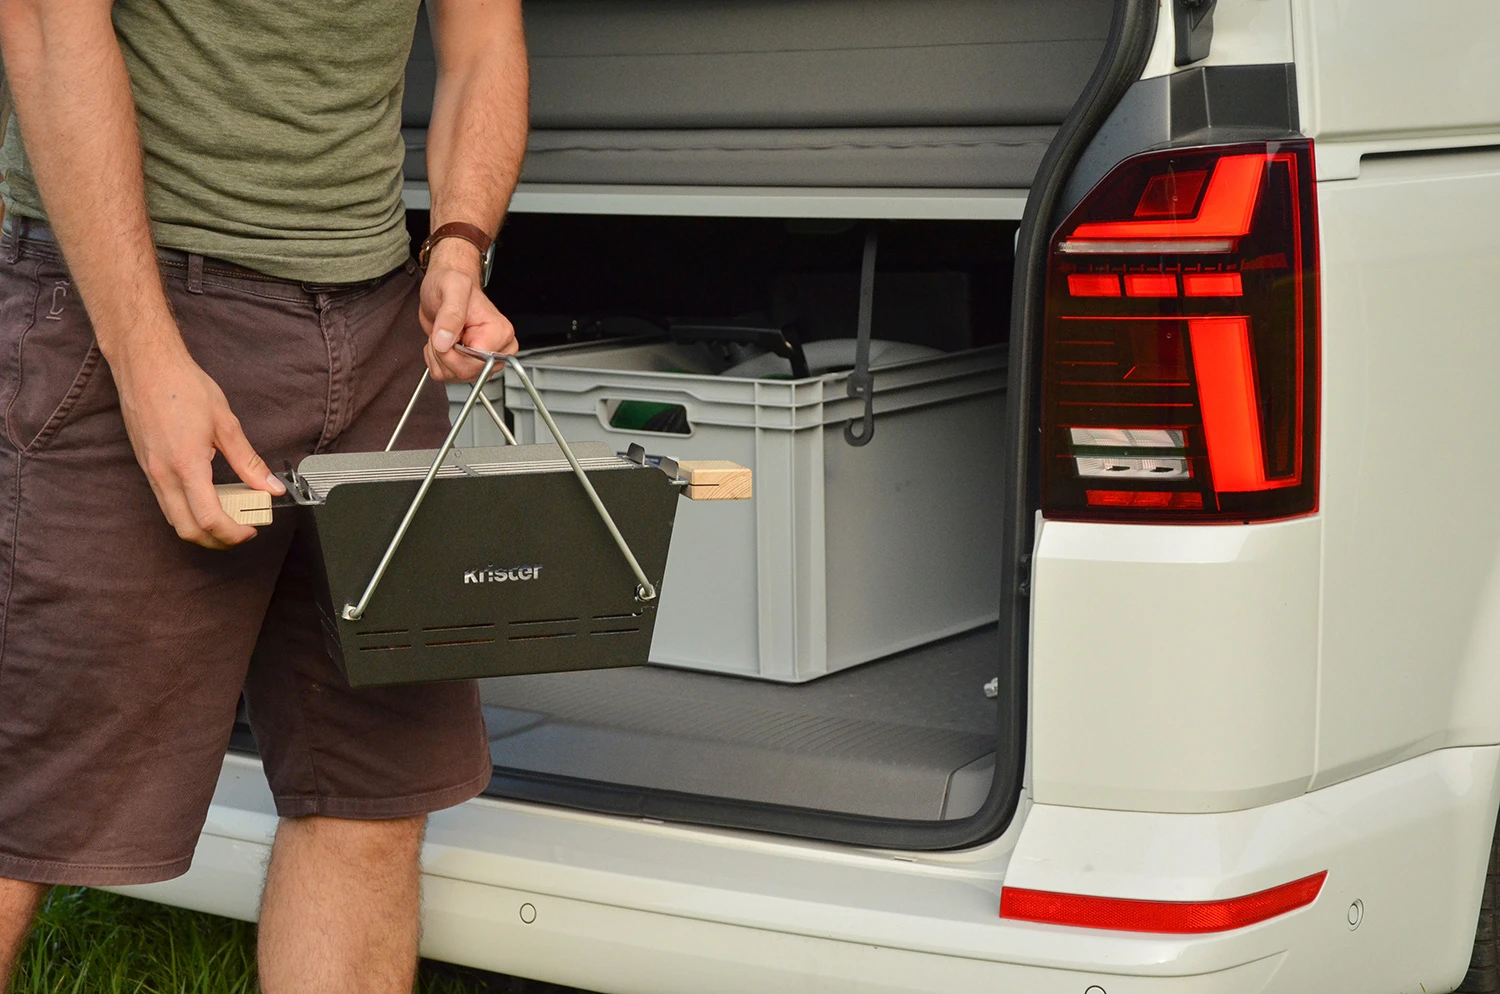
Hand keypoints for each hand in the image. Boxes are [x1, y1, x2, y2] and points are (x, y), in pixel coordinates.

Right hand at [112, 336, 284, 549]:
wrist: (145, 366)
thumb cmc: (183, 387)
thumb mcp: (225, 424)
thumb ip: (249, 461)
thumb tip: (271, 486)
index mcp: (186, 466)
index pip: (210, 519)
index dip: (234, 533)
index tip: (251, 529)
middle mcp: (164, 475)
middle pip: (188, 530)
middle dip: (217, 541)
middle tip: (241, 532)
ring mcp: (151, 473)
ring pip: (174, 519)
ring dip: (201, 529)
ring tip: (229, 517)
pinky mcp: (147, 467)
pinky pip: (166, 503)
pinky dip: (188, 512)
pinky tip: (208, 499)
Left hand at [418, 238, 516, 381]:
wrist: (442, 286)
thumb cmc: (451, 282)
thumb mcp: (451, 287)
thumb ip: (450, 313)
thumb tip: (445, 342)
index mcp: (500, 332)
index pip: (477, 362)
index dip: (453, 352)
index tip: (447, 333)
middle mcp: (497, 349)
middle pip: (466, 373)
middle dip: (444, 354)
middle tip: (444, 331)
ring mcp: (483, 360)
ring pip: (454, 377)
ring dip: (439, 356)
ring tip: (444, 333)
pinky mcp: (469, 365)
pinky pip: (446, 376)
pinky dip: (436, 360)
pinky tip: (442, 341)